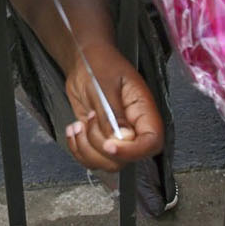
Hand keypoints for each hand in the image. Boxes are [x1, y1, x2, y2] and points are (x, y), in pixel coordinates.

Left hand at [62, 41, 163, 171]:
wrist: (84, 62)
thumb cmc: (98, 64)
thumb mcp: (104, 86)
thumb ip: (112, 114)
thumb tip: (123, 139)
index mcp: (143, 110)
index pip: (151, 142)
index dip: (132, 151)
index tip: (109, 145)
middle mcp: (134, 127)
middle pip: (127, 159)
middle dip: (100, 147)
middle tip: (89, 119)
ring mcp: (117, 136)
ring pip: (108, 163)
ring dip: (86, 149)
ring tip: (79, 125)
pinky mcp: (100, 140)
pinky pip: (92, 159)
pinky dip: (78, 150)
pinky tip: (73, 130)